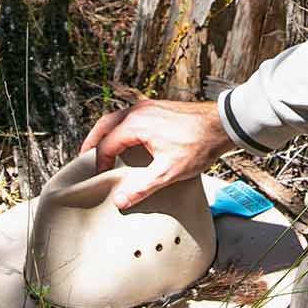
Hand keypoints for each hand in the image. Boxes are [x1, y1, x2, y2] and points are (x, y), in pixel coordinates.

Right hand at [80, 99, 232, 209]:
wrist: (223, 124)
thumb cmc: (197, 146)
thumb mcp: (168, 172)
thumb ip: (141, 188)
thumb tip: (119, 201)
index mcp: (135, 124)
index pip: (105, 145)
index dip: (99, 163)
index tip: (100, 178)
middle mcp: (137, 111)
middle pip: (104, 125)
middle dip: (92, 142)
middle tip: (84, 158)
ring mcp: (148, 106)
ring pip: (116, 118)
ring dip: (106, 133)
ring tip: (102, 149)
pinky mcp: (158, 107)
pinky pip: (130, 116)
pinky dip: (120, 128)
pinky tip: (126, 140)